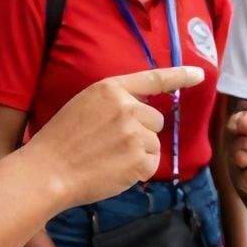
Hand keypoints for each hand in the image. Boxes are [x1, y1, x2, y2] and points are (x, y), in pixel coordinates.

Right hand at [24, 67, 204, 209]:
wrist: (46, 171)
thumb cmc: (60, 141)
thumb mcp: (84, 105)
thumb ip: (113, 102)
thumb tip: (141, 111)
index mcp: (110, 88)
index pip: (153, 78)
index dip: (180, 76)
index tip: (200, 74)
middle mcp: (126, 106)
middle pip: (155, 120)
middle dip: (140, 133)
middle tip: (109, 145)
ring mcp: (134, 132)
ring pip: (153, 143)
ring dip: (138, 154)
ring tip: (108, 159)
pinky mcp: (138, 158)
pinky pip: (151, 164)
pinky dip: (137, 172)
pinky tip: (114, 172)